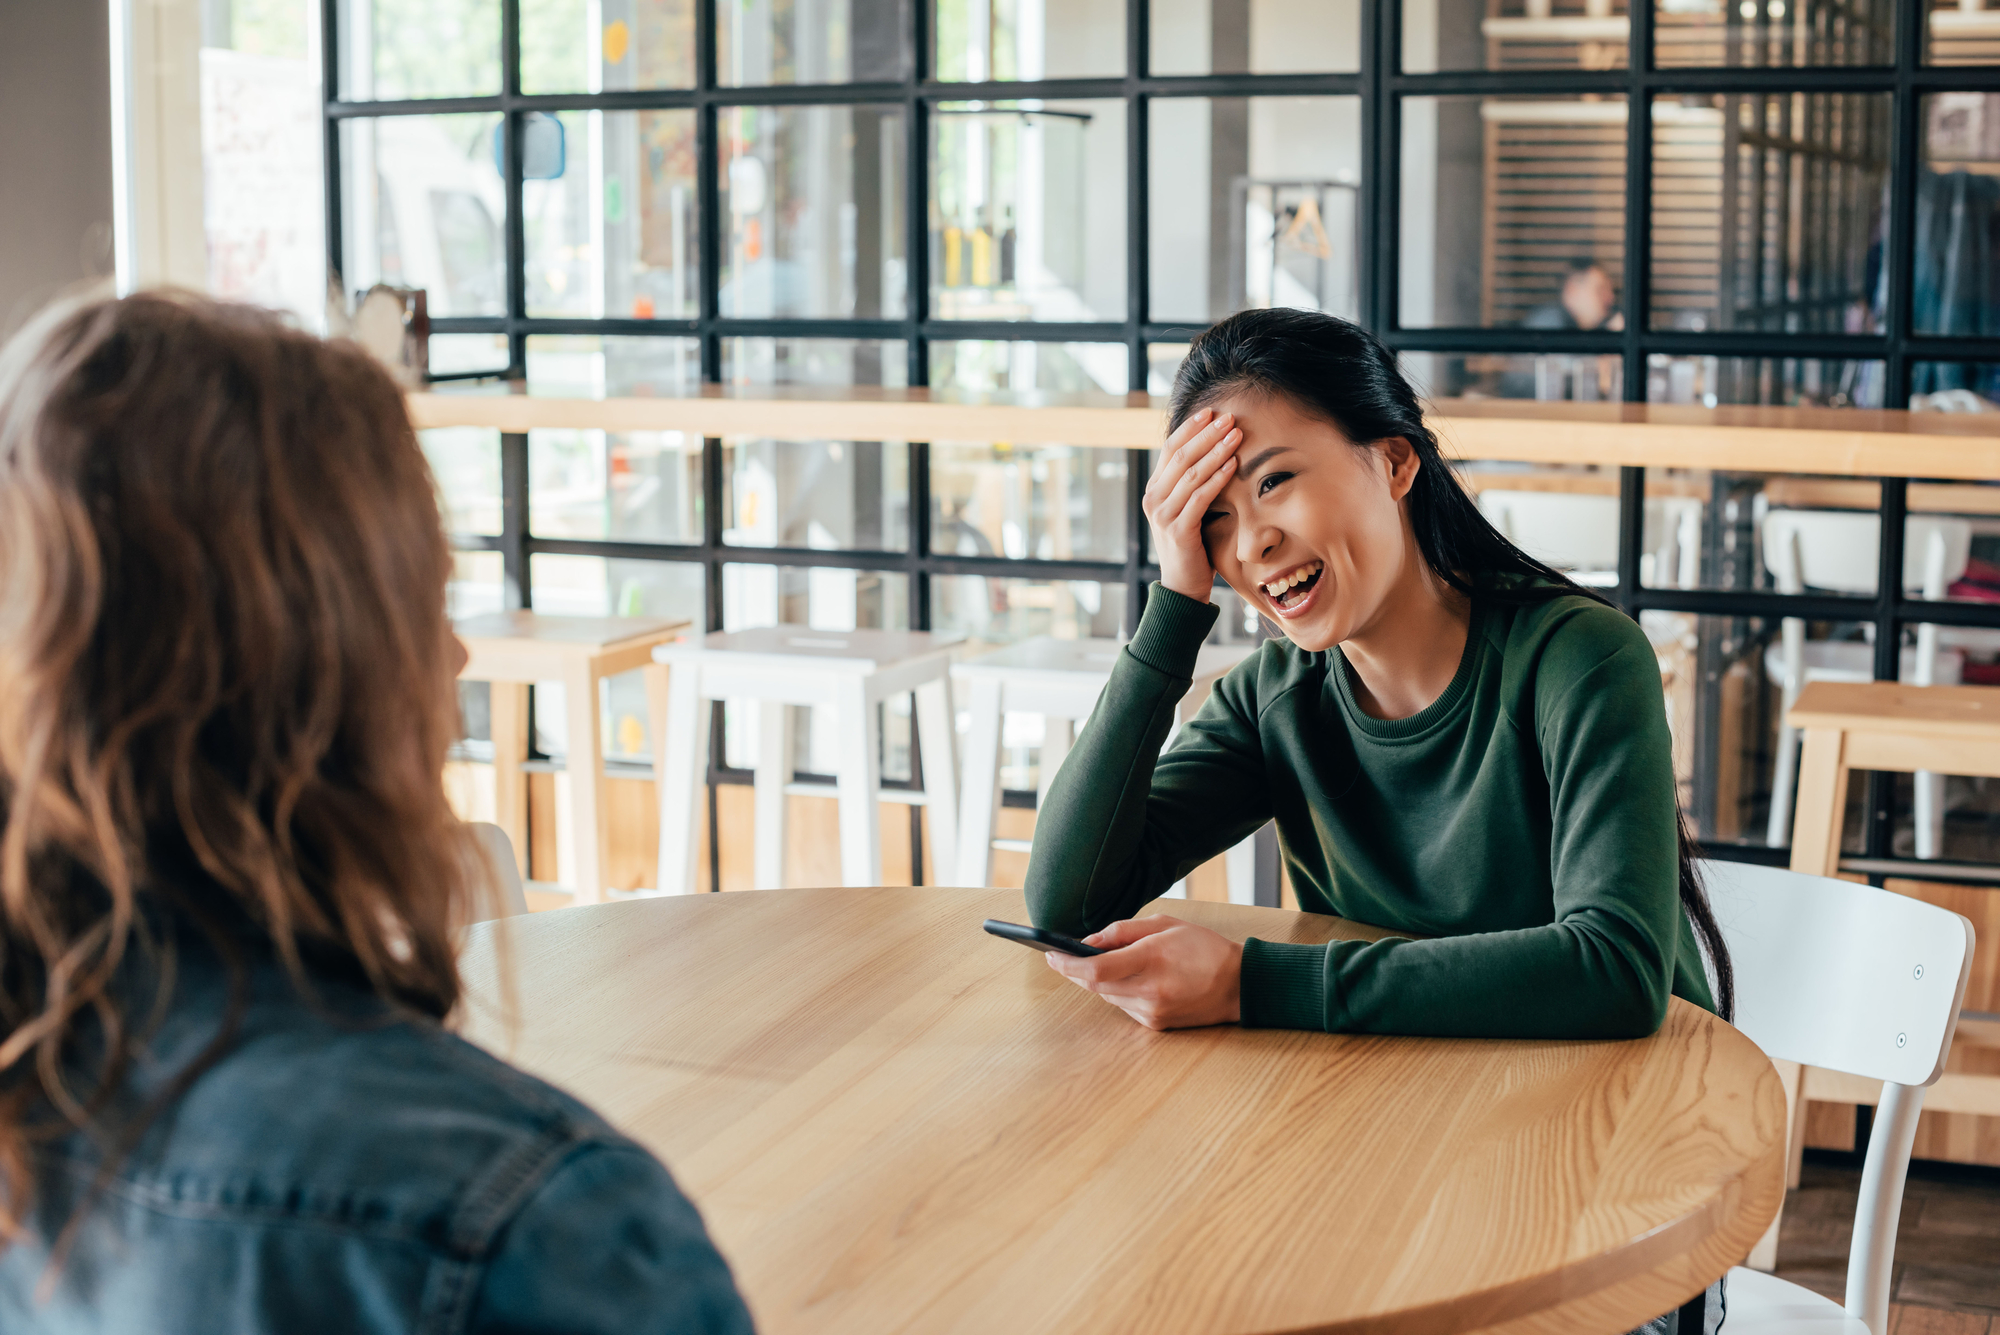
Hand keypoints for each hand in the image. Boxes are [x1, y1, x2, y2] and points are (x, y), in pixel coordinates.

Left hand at [1044, 916, 1242, 1029]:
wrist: (1239, 986)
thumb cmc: (1204, 948)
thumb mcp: (1165, 924)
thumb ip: (1122, 931)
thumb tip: (1088, 941)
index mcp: (1152, 959)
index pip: (1095, 968)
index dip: (1066, 963)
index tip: (1050, 954)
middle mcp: (1149, 989)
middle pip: (1094, 984)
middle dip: (1074, 971)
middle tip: (1060, 956)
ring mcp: (1152, 1011)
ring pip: (1106, 996)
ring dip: (1097, 980)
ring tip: (1095, 962)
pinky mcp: (1155, 1024)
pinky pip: (1123, 1006)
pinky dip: (1117, 991)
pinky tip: (1127, 978)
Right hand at [1143, 408, 1241, 603]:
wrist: (1183, 586)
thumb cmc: (1192, 546)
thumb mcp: (1187, 509)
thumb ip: (1191, 485)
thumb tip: (1212, 451)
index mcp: (1154, 490)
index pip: (1170, 449)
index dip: (1191, 428)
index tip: (1212, 411)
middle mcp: (1153, 499)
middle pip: (1180, 456)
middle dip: (1206, 434)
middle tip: (1229, 417)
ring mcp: (1163, 514)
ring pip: (1191, 473)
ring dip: (1216, 451)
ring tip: (1236, 435)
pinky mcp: (1178, 530)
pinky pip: (1200, 497)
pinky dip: (1217, 478)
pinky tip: (1233, 465)